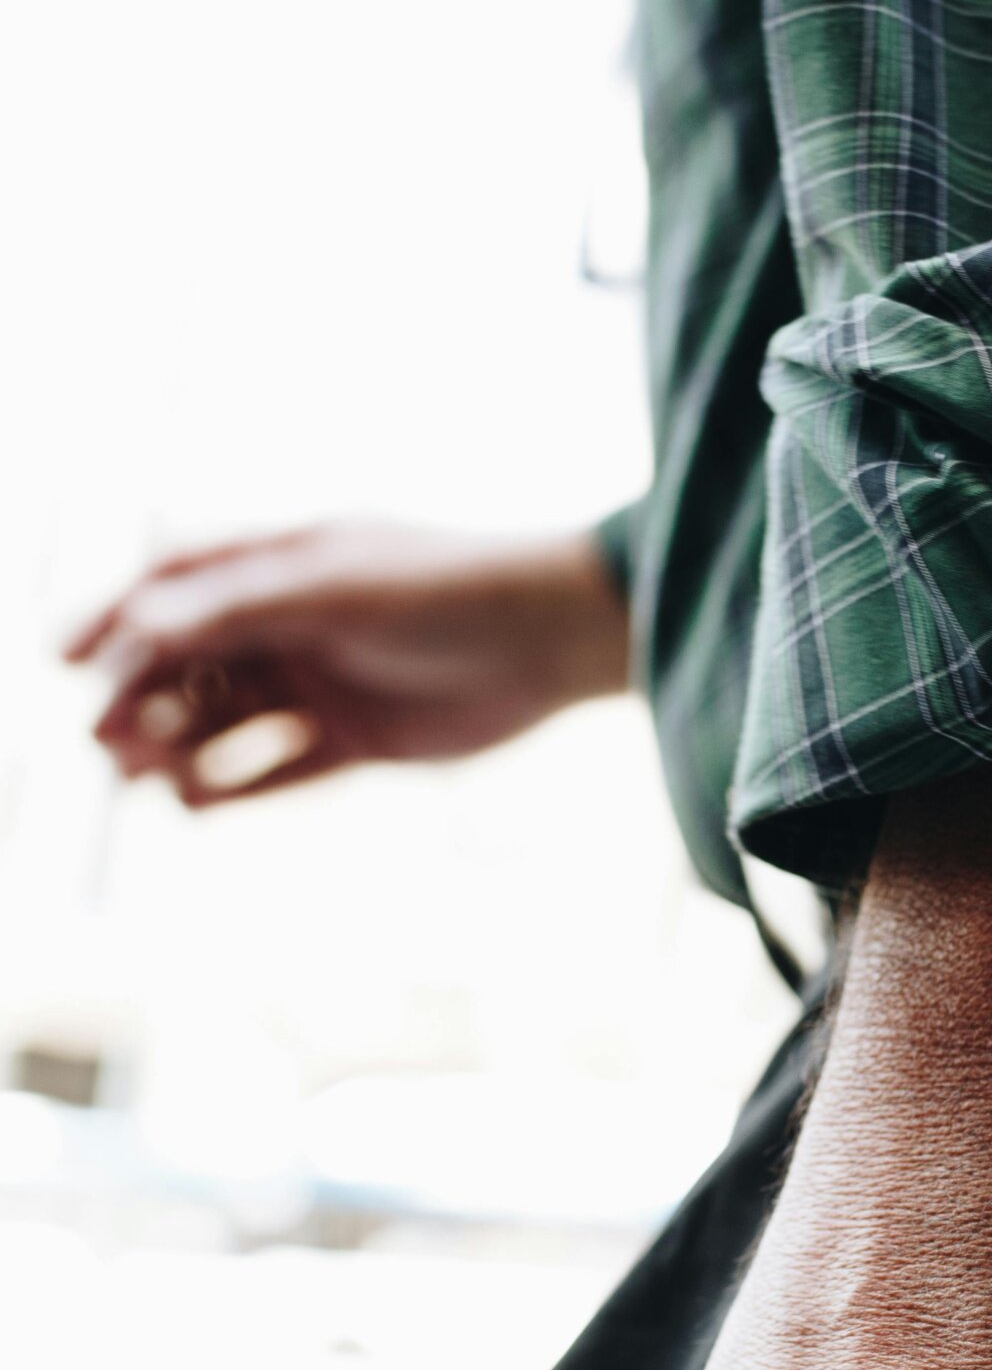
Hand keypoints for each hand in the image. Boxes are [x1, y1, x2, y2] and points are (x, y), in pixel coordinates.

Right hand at [63, 520, 629, 804]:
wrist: (552, 639)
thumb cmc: (445, 590)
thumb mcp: (330, 590)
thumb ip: (235, 608)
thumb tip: (136, 624)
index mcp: (282, 564)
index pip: (173, 586)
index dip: (113, 619)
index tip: (60, 661)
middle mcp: (295, 622)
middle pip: (189, 661)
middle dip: (138, 696)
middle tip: (102, 740)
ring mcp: (324, 683)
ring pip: (225, 719)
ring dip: (176, 745)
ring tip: (139, 777)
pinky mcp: (359, 741)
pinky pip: (278, 769)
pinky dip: (233, 786)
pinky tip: (191, 805)